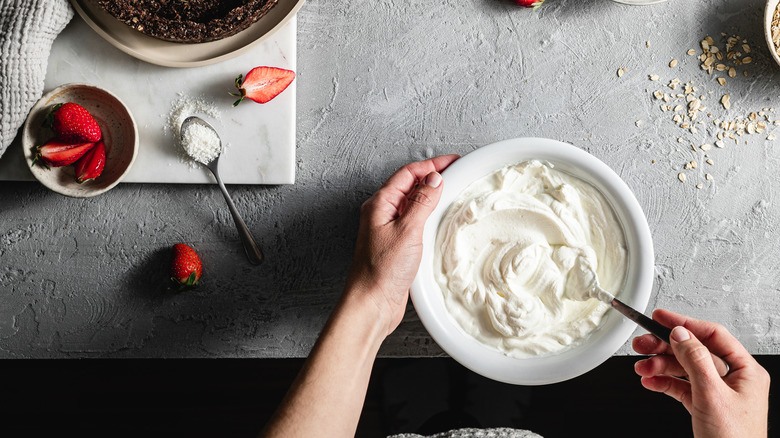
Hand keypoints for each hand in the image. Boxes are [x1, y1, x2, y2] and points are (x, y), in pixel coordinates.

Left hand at [345, 155, 458, 337]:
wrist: (372, 303)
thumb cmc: (381, 271)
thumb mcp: (407, 231)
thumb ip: (421, 203)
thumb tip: (434, 179)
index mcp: (380, 204)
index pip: (408, 173)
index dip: (432, 164)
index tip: (453, 161)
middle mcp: (382, 213)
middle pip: (409, 184)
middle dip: (432, 175)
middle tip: (456, 172)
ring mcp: (388, 228)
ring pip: (412, 202)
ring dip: (431, 194)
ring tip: (451, 190)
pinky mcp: (396, 244)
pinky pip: (414, 220)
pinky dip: (429, 213)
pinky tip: (439, 218)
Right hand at [632, 309, 769, 437]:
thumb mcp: (712, 394)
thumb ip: (695, 360)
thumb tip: (681, 333)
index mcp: (745, 371)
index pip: (712, 336)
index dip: (685, 324)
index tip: (661, 317)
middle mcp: (733, 379)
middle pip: (693, 351)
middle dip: (665, 348)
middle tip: (642, 343)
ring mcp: (718, 393)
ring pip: (683, 369)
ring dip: (660, 366)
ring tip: (642, 367)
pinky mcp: (704, 405)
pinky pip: (680, 387)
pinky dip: (663, 383)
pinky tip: (650, 381)